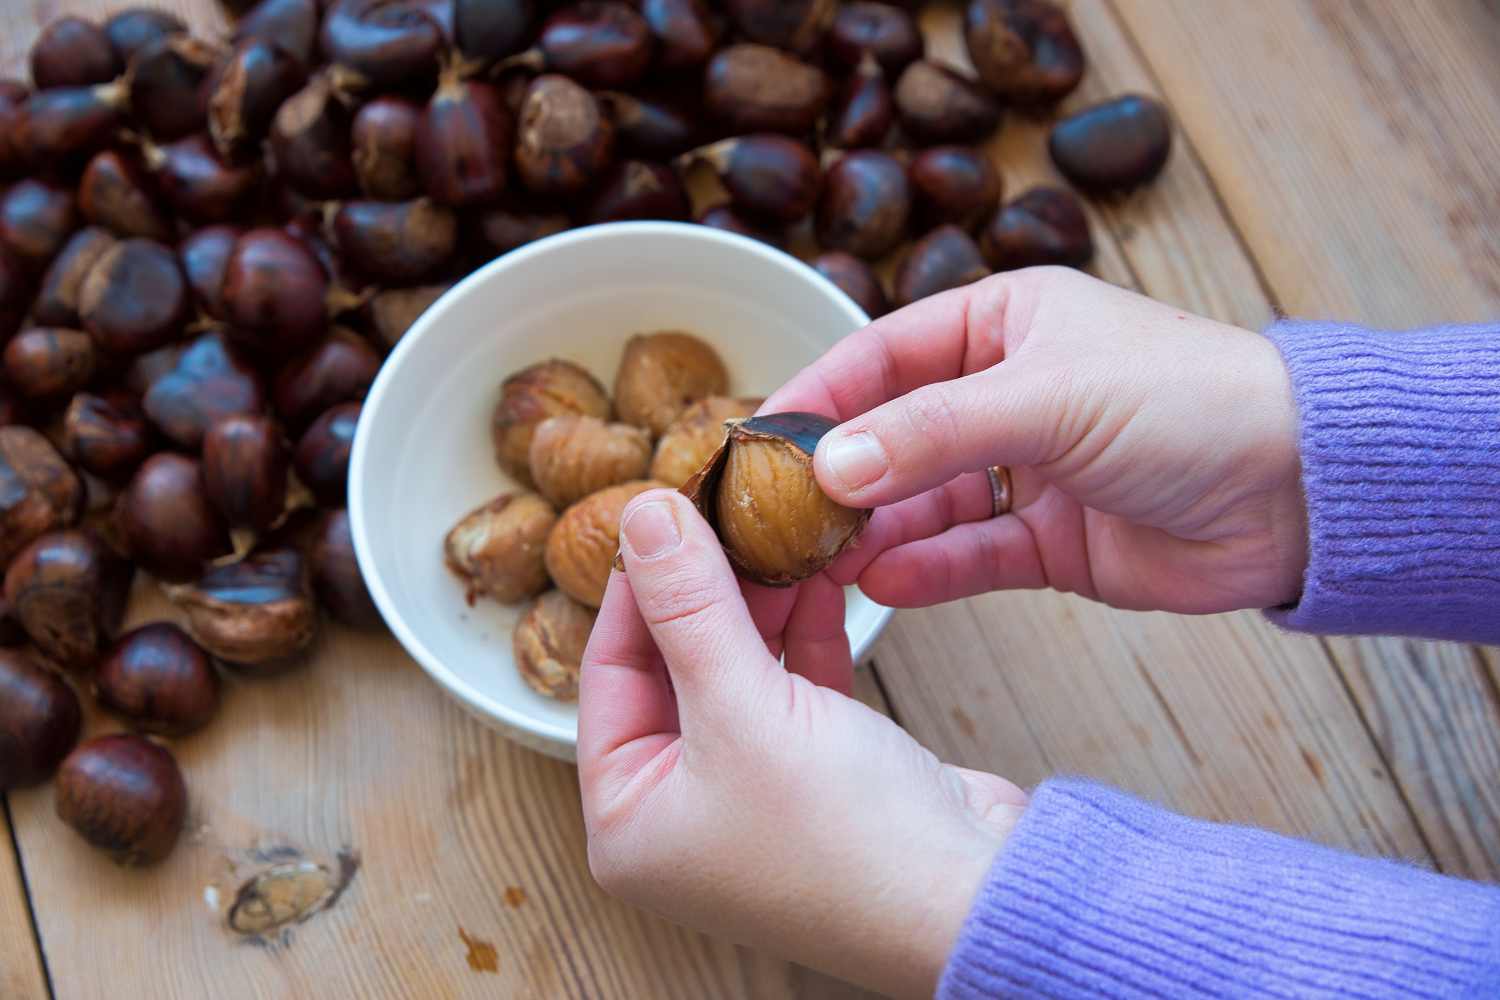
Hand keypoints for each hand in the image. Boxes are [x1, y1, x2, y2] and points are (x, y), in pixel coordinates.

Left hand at [578, 489, 1025, 998]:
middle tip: (723, 510)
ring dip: (760, 602)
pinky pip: (791, 689)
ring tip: (775, 530)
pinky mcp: (817, 775)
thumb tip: (642, 517)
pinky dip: (803, 635)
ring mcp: (750, 794)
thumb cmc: (847, 840)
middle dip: (705, 588)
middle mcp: (680, 812)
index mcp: (627, 820)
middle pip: (673, 668)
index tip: (661, 510)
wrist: (980, 898)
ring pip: (736, 671)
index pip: (609, 673)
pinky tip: (817, 578)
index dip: (637, 585)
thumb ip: (689, 607)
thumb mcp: (744, 709)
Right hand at [767, 267, 1306, 613]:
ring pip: (925, 504)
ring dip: (874, 532)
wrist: (1300, 492)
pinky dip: (929, 572)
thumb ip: (930, 434)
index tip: (755, 437)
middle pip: (894, 436)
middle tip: (774, 518)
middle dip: (837, 477)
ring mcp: (1027, 473)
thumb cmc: (1189, 401)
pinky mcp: (1052, 543)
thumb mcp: (1046, 397)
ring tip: (817, 563)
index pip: (882, 354)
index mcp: (1003, 326)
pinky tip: (882, 587)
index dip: (818, 395)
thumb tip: (829, 467)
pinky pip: (971, 557)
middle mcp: (1006, 395)